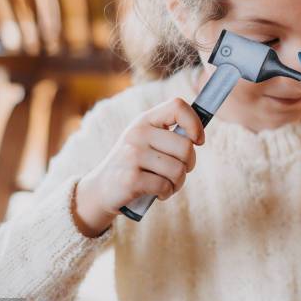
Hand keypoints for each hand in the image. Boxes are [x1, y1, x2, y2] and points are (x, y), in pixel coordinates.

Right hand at [73, 98, 203, 236]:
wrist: (101, 189)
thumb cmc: (134, 165)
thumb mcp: (147, 141)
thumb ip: (170, 135)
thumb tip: (199, 135)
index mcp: (145, 120)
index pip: (178, 106)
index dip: (195, 123)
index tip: (198, 140)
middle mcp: (138, 133)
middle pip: (185, 147)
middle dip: (189, 165)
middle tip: (178, 172)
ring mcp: (132, 155)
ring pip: (178, 170)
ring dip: (178, 183)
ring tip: (166, 184)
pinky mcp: (130, 179)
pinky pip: (165, 186)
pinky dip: (166, 193)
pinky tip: (157, 193)